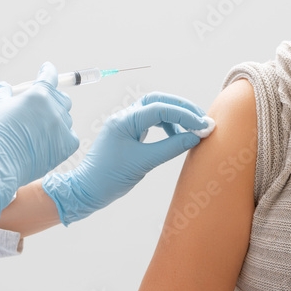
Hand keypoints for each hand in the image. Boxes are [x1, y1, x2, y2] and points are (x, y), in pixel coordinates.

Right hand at [0, 63, 79, 220]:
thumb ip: (5, 93)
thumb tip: (5, 87)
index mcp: (38, 95)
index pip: (50, 76)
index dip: (48, 71)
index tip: (47, 70)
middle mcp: (53, 108)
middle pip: (61, 98)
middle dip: (52, 99)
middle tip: (41, 107)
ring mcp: (62, 127)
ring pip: (65, 117)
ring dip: (55, 119)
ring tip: (39, 129)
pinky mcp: (66, 145)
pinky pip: (70, 135)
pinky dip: (61, 136)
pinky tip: (48, 141)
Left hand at [41, 92, 209, 224]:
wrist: (87, 190)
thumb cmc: (110, 177)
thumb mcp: (144, 163)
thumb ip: (171, 147)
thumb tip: (195, 137)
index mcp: (125, 120)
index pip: (161, 108)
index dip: (185, 115)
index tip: (203, 125)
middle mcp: (125, 116)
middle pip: (158, 100)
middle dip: (181, 107)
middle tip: (201, 119)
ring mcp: (125, 123)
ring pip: (154, 108)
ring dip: (175, 115)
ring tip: (192, 128)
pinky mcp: (127, 133)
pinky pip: (150, 120)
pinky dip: (166, 124)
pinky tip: (176, 135)